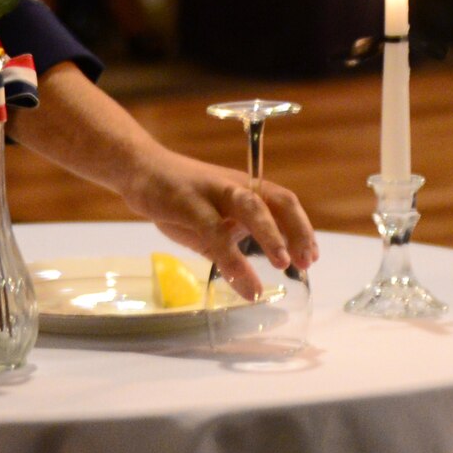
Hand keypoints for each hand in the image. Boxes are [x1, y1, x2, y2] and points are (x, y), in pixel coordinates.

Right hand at [119, 148, 317, 301]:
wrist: (140, 169)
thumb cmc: (178, 198)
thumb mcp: (209, 226)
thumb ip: (230, 248)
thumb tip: (250, 283)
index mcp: (246, 189)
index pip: (284, 203)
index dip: (301, 228)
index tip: (312, 255)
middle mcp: (236, 186)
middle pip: (278, 201)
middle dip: (297, 230)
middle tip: (306, 261)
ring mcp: (213, 192)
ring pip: (251, 208)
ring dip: (271, 235)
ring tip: (283, 263)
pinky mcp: (189, 202)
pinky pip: (214, 231)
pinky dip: (231, 258)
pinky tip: (241, 281)